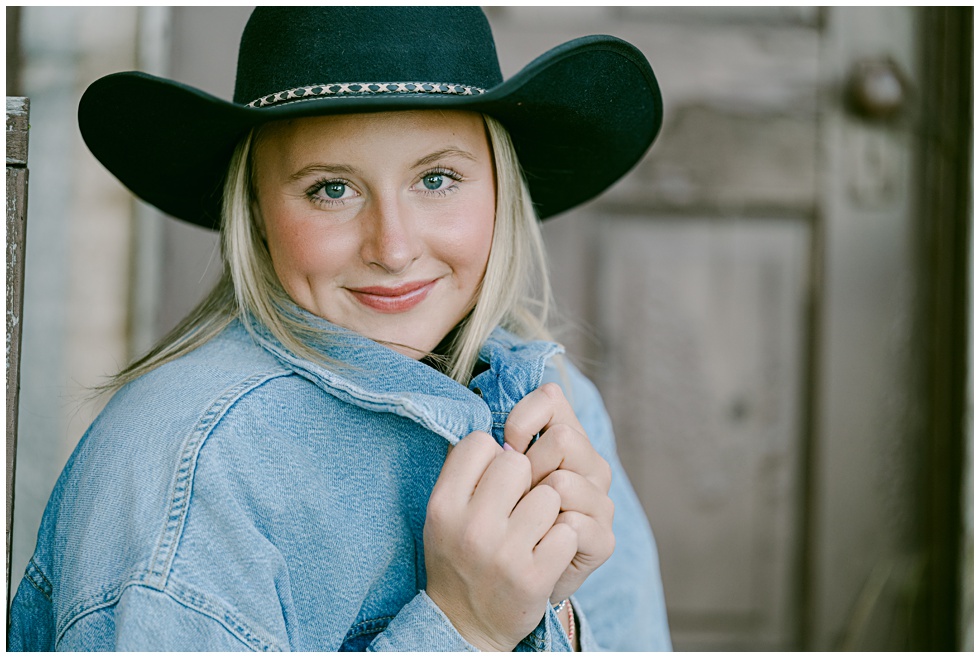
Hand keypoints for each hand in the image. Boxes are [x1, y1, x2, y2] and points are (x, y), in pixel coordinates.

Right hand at [423, 431, 577, 650]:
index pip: (478, 443)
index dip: (493, 454)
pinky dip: (563, 538)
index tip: (493, 477)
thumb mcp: (444, 512)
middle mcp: (470, 528)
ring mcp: (503, 554)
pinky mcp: (534, 578)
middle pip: (517, 462)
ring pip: (550, 493)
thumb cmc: (458, 555)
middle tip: (517, 503)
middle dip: (525, 477)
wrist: (465, 625)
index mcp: (443, 506)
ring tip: (532, 529)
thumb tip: (499, 426)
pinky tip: (546, 552)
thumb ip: (464, 470)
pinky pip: (568, 530)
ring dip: (548, 509)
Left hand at [504, 382, 614, 603]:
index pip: (550, 399)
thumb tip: (485, 432)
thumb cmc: (492, 525)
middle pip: (562, 439)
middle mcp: (590, 465)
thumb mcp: (486, 479)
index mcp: (565, 439)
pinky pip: (571, 527)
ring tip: (520, 528)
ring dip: (530, 509)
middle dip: (526, 470)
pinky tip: (534, 551)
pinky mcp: (604, 540)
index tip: (505, 448)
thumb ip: (490, 447)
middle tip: (511, 500)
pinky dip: (543, 540)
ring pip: (563, 483)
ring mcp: (601, 502)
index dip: (520, 420)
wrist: (499, 591)